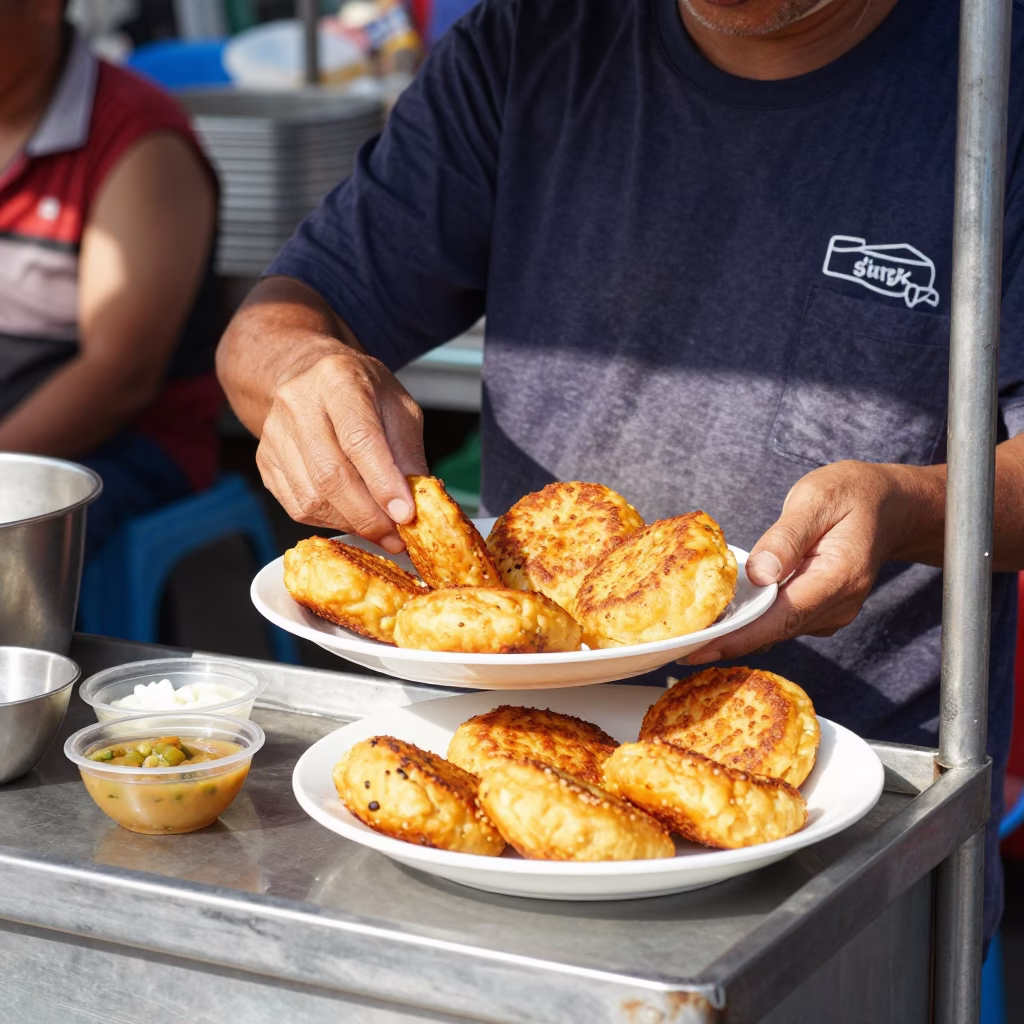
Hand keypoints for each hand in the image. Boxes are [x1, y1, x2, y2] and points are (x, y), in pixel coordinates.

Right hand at [255, 348, 428, 552]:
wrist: (311, 378)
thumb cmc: (363, 393)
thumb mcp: (399, 409)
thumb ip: (408, 454)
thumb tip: (417, 506)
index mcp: (338, 380)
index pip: (360, 439)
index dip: (383, 483)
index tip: (405, 515)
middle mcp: (298, 403)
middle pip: (331, 475)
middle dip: (368, 515)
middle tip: (395, 536)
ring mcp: (274, 434)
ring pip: (311, 498)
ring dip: (350, 522)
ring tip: (377, 527)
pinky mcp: (265, 461)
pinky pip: (297, 507)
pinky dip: (329, 520)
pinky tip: (350, 515)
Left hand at [684, 460, 920, 664]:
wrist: (888, 506)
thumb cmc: (850, 495)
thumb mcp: (816, 499)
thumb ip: (786, 537)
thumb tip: (758, 572)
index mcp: (838, 578)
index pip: (781, 618)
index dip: (737, 638)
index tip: (698, 650)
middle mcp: (836, 605)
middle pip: (773, 631)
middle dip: (725, 640)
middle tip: (675, 646)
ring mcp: (830, 612)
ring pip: (774, 629)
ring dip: (735, 631)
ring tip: (687, 632)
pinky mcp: (818, 611)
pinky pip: (779, 620)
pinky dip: (750, 619)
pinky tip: (718, 614)